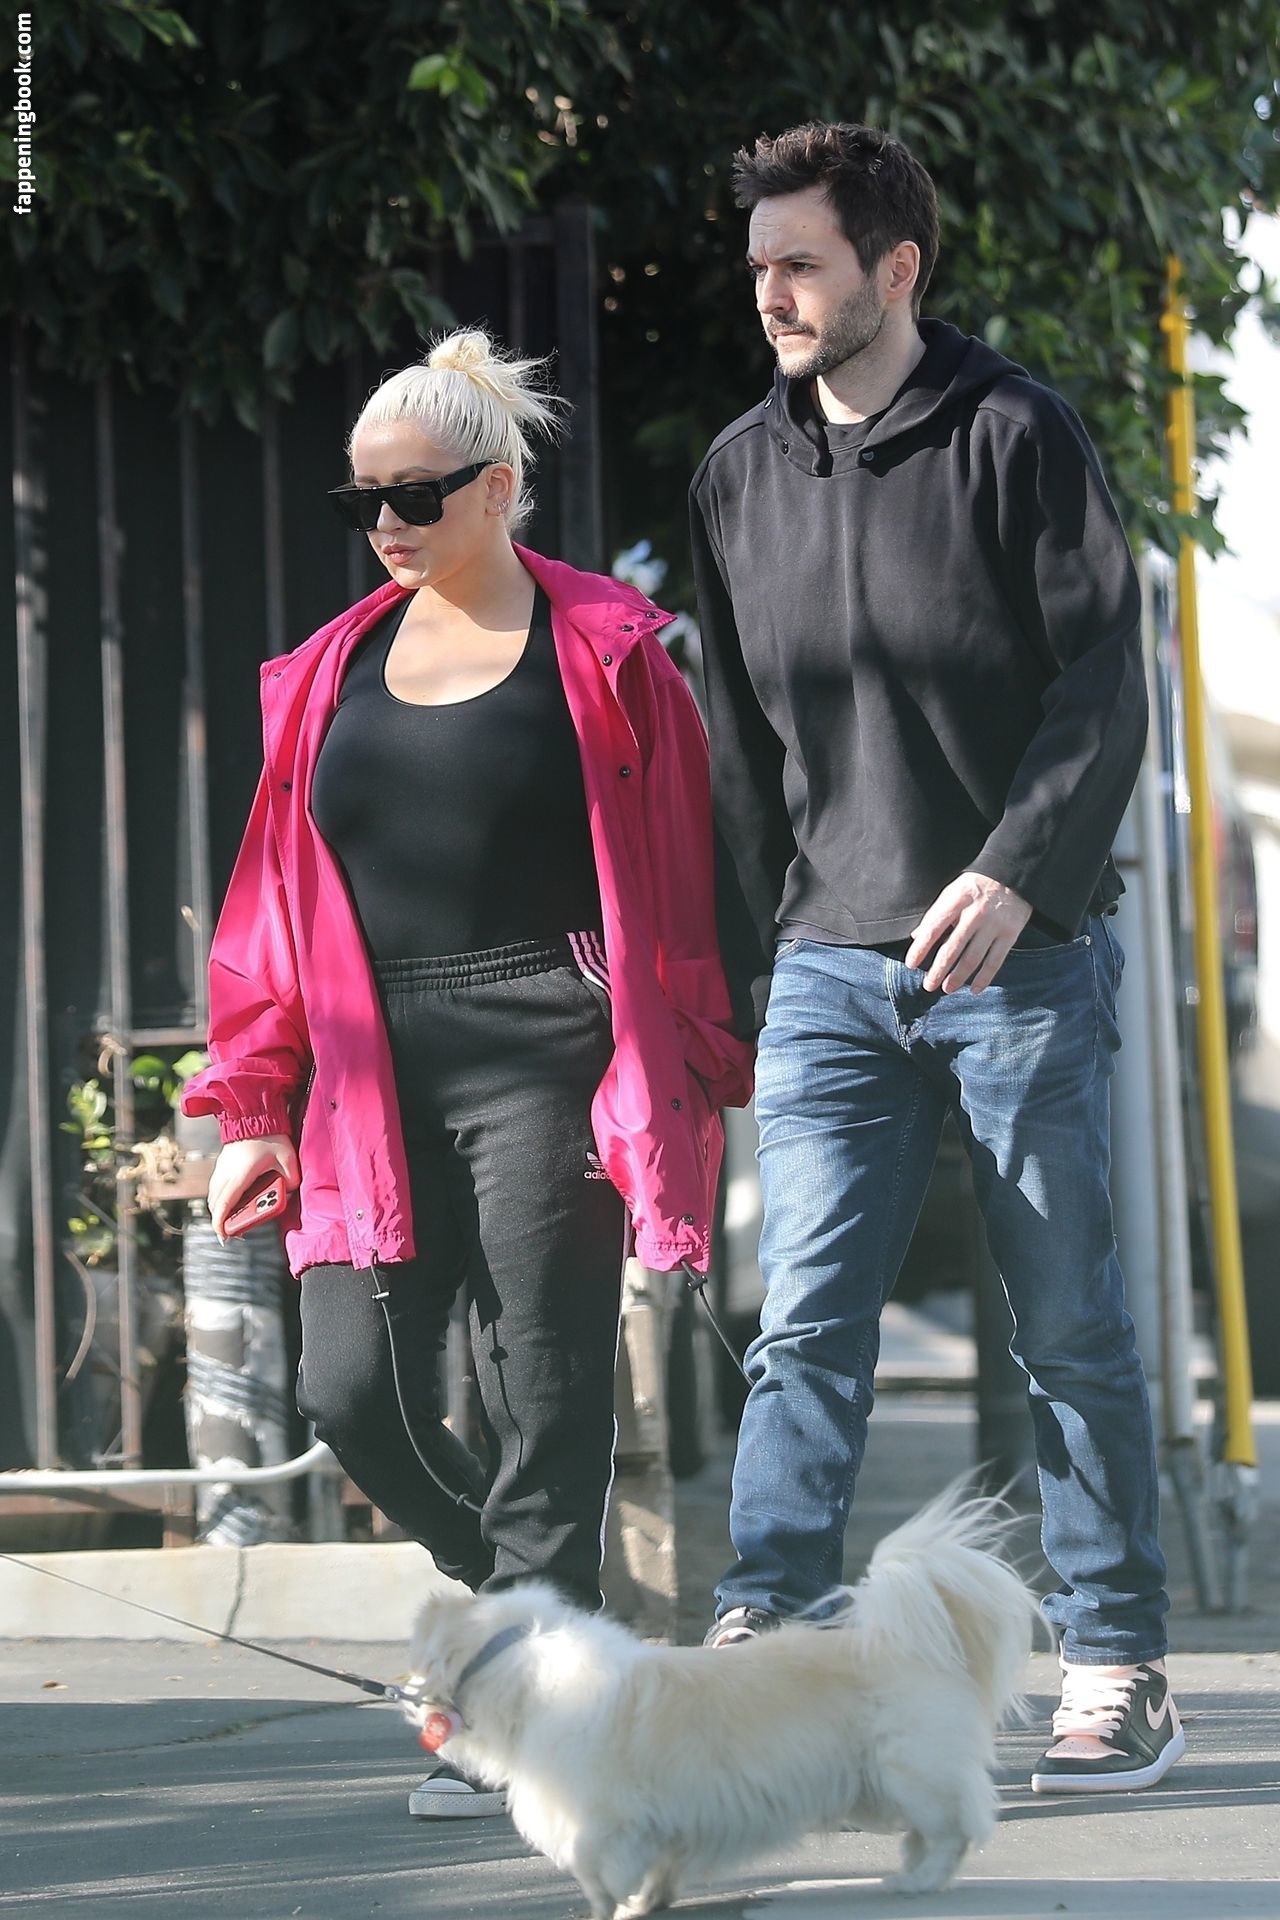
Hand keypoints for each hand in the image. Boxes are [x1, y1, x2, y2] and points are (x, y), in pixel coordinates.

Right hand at [208, 1135, 299, 1242]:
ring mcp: (221, 1167)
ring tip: (233, 1218)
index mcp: (240, 1175)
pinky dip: (220, 1197)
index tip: (223, 1237)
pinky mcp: (222, 1163)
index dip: (221, 1223)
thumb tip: (287, 1192)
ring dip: (219, 1208)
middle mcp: (226, 1173)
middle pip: (215, 1204)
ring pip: (213, 1195)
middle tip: (232, 1232)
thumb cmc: (272, 1136)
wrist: (254, 1112)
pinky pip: (216, 1185)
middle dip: (221, 1220)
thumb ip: (290, 1180)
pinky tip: (233, 1200)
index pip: (225, 1204)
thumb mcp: (288, 1159)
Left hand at [904, 873, 1031, 993]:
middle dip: (938, 970)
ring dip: (958, 977)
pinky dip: (984, 978)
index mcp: (958, 899)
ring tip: (947, 989)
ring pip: (973, 958)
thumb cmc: (976, 886)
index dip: (921, 947)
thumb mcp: (953, 891)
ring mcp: (994, 924)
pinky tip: (974, 989)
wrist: (1013, 874)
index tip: (911, 964)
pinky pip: (995, 961)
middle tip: (928, 985)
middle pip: (953, 948)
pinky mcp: (1010, 934)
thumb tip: (916, 937)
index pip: (934, 927)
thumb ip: (936, 913)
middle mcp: (976, 913)